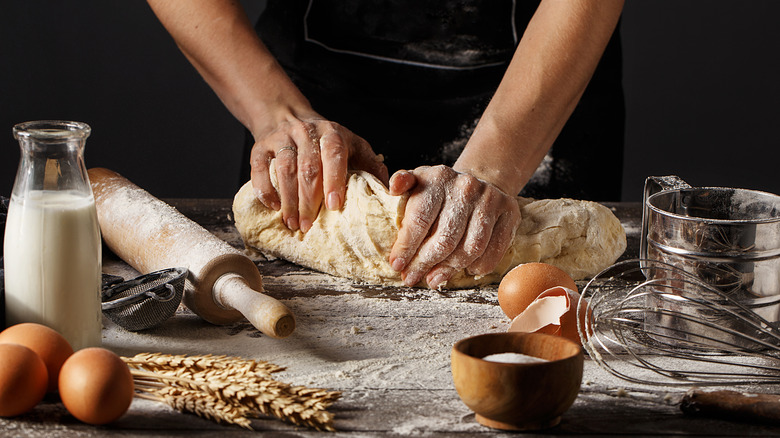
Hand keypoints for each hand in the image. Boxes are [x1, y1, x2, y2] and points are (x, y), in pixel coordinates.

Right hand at [249, 117, 387, 231]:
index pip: (334, 155)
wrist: (288, 116)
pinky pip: (260, 168)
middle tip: (309, 226)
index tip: (334, 205)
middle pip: (307, 168)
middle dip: (309, 200)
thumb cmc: (328, 143)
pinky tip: (273, 206)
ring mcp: (282, 138)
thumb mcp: (355, 148)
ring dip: (288, 200)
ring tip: (293, 223)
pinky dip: (265, 189)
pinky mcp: (260, 146)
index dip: (334, 180)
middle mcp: (306, 132)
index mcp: (333, 133)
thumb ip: (372, 168)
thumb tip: (392, 194)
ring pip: (284, 170)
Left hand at [388, 165, 520, 288]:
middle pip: (445, 239)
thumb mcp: (418, 180)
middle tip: (412, 278)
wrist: (480, 180)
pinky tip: (464, 271)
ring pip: (470, 248)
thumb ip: (403, 183)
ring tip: (434, 279)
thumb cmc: (441, 189)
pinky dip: (478, 266)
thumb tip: (393, 187)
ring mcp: (490, 200)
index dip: (406, 247)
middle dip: (425, 263)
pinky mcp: (509, 213)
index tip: (397, 265)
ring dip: (450, 269)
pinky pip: (493, 249)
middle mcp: (466, 187)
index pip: (420, 219)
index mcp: (438, 178)